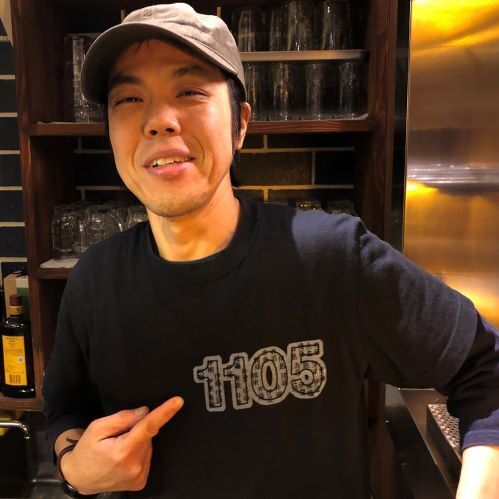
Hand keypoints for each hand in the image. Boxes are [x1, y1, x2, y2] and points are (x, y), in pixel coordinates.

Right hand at [60, 396, 183, 494]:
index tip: (178, 401)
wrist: (79, 478)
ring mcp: (139, 476)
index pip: (149, 427)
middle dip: (136, 430)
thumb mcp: (97, 428)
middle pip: (147, 435)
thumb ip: (122, 418)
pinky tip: (123, 458)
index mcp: (123, 451)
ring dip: (137, 442)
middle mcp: (134, 466)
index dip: (165, 412)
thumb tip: (145, 412)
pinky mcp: (141, 481)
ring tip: (117, 449)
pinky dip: (138, 452)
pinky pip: (146, 457)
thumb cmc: (86, 451)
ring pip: (147, 445)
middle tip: (117, 436)